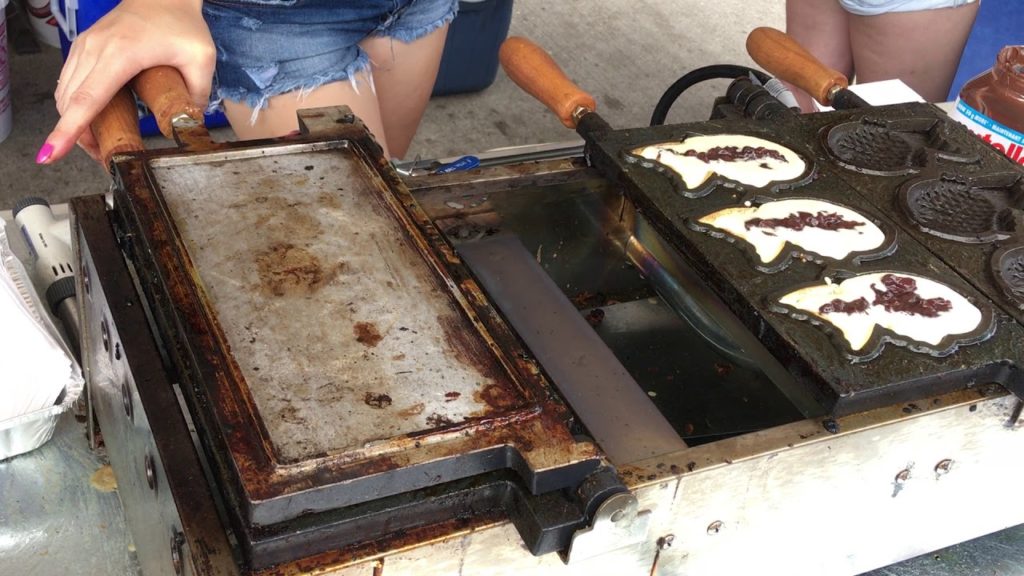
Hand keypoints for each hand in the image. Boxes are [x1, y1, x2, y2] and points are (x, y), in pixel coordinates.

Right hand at [38, 0, 214, 163]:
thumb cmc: (181, 23)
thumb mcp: (200, 58)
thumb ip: (197, 95)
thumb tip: (192, 126)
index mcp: (120, 54)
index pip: (87, 99)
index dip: (69, 130)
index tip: (52, 153)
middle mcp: (94, 49)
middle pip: (70, 103)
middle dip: (77, 137)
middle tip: (102, 159)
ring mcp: (84, 47)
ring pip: (64, 94)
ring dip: (74, 123)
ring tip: (99, 145)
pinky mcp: (83, 47)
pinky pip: (68, 82)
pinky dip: (73, 106)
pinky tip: (91, 121)